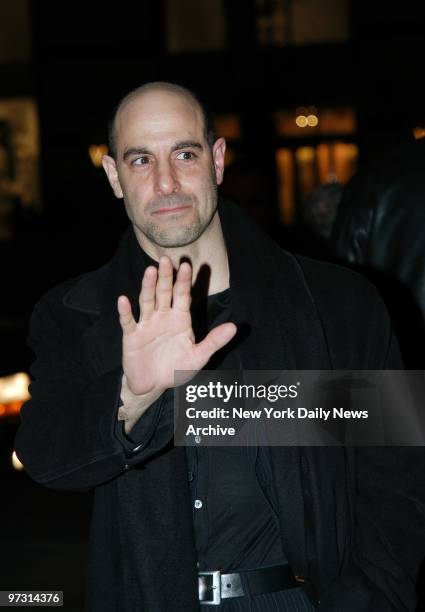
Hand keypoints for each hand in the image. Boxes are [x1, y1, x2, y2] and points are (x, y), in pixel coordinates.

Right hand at [117, 256, 236, 397]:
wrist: (153, 385)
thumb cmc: (176, 368)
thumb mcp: (199, 356)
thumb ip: (214, 341)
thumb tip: (234, 327)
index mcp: (180, 319)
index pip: (183, 296)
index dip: (184, 281)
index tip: (187, 265)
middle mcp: (163, 317)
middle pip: (164, 293)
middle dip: (165, 277)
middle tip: (166, 259)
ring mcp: (147, 324)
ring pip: (147, 301)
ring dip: (148, 286)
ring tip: (150, 271)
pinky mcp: (132, 336)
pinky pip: (128, 321)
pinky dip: (126, 311)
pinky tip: (123, 300)